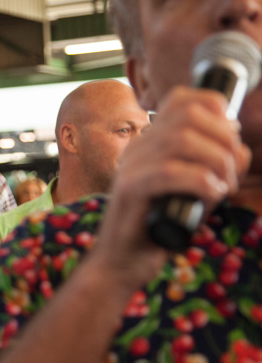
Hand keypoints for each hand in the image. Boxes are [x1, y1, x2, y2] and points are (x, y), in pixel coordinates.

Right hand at [89, 86, 249, 288]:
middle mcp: (137, 148)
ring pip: (181, 140)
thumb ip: (215, 167)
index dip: (216, 108)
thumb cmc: (159, 229)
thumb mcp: (195, 191)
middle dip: (224, 139)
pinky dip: (200, 181)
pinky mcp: (129, 190)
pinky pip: (168, 172)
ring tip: (223, 187)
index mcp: (150, 142)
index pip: (183, 99)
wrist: (122, 263)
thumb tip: (240, 150)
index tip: (232, 138)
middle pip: (188, 116)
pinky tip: (211, 197)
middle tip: (231, 172)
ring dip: (216, 161)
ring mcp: (129, 167)